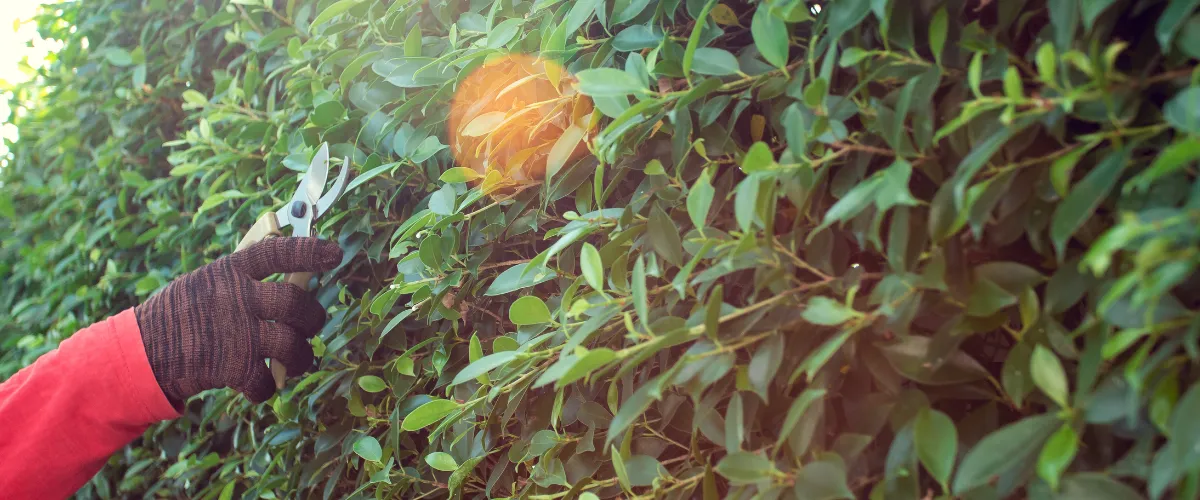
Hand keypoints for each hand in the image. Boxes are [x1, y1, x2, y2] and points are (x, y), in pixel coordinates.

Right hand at [135, 237, 343, 403]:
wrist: (142, 351)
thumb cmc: (182, 312)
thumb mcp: (208, 281)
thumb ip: (246, 278)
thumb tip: (296, 271)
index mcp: (231, 270)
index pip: (276, 252)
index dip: (309, 250)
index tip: (335, 252)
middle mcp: (236, 298)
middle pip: (295, 302)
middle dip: (313, 316)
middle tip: (312, 323)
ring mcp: (235, 333)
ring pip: (291, 344)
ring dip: (302, 356)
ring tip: (299, 359)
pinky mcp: (230, 367)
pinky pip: (267, 381)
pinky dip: (269, 388)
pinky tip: (261, 384)